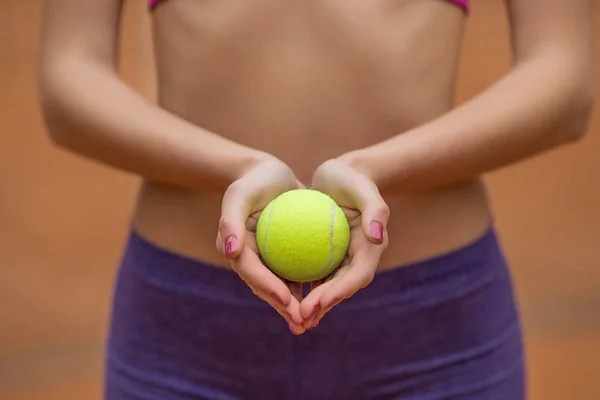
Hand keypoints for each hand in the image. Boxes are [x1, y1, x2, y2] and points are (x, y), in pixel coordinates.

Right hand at [216, 156, 306, 334]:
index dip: (268, 288)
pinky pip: (295, 273)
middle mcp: (249, 258)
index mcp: (236, 248)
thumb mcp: (240, 194)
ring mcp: (267, 259)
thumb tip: (230, 252)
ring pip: (281, 286)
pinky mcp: (283, 256)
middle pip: (265, 286)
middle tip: (301, 322)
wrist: (271, 173)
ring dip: (294, 306)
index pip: (251, 272)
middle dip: (282, 307)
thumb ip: (230, 221)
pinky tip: (325, 299)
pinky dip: (306, 287)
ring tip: (311, 321)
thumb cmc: (254, 181)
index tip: (287, 300)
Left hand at [300, 156, 389, 328]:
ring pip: (327, 287)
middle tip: (302, 317)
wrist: (336, 175)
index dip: (340, 291)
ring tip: (294, 319)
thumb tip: (378, 237)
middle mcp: (358, 258)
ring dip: (313, 305)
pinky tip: (283, 298)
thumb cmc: (350, 178)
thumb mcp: (363, 187)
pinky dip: (302, 289)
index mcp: (371, 247)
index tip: (320, 302)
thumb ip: (375, 210)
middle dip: (324, 305)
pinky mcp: (325, 257)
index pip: (357, 275)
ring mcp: (341, 259)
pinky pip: (313, 275)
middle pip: (342, 288)